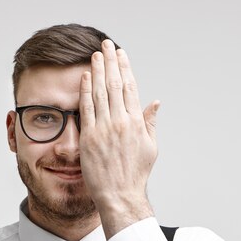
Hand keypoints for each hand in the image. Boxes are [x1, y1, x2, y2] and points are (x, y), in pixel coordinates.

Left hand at [79, 39, 159, 238]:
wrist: (120, 195)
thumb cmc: (136, 174)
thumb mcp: (150, 147)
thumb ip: (150, 122)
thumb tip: (155, 102)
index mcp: (136, 123)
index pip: (130, 87)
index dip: (124, 68)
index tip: (120, 54)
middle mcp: (121, 122)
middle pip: (114, 84)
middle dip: (110, 62)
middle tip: (106, 45)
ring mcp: (104, 129)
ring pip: (100, 93)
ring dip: (97, 71)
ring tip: (95, 55)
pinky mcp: (89, 138)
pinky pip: (86, 109)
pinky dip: (85, 91)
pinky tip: (85, 77)